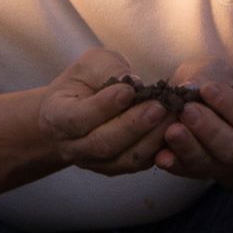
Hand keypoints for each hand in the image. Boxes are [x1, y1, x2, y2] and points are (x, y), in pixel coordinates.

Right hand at [35, 46, 175, 175]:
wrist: (75, 112)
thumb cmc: (83, 83)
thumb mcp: (89, 65)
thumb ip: (108, 69)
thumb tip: (135, 84)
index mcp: (56, 117)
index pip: (77, 118)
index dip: (103, 107)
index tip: (127, 91)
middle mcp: (73, 146)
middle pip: (104, 143)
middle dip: (134, 125)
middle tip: (161, 106)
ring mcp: (95, 163)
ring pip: (125, 159)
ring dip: (152, 138)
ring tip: (174, 115)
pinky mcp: (117, 168)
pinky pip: (139, 164)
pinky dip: (159, 149)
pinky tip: (176, 129)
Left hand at [150, 75, 232, 185]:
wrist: (205, 110)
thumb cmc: (214, 86)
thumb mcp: (216, 72)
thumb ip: (205, 76)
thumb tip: (188, 87)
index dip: (230, 105)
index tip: (206, 88)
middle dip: (209, 130)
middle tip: (187, 111)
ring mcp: (220, 164)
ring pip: (209, 164)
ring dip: (189, 148)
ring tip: (172, 130)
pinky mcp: (195, 171)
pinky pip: (185, 171)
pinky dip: (173, 164)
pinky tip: (160, 154)